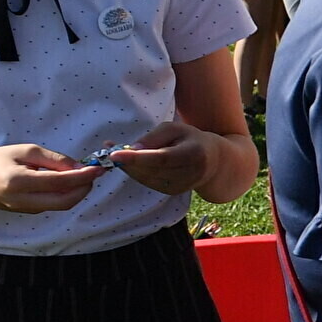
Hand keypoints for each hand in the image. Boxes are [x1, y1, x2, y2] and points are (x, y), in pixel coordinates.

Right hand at [0, 144, 103, 214]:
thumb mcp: (25, 151)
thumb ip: (54, 159)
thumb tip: (81, 167)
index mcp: (19, 182)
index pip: (59, 183)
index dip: (82, 176)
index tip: (98, 167)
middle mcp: (23, 200)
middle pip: (65, 202)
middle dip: (85, 188)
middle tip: (94, 172)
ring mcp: (27, 209)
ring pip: (62, 205)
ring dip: (78, 191)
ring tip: (83, 174)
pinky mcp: (31, 212)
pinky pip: (55, 204)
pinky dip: (67, 194)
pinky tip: (69, 181)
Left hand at [102, 121, 227, 195]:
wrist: (212, 161)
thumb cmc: (190, 139)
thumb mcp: (174, 129)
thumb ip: (152, 138)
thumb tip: (131, 150)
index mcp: (193, 154)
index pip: (161, 158)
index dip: (137, 157)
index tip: (114, 154)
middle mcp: (188, 174)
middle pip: (149, 170)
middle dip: (126, 160)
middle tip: (108, 147)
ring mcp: (180, 187)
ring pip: (145, 177)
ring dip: (128, 166)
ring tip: (118, 152)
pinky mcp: (172, 192)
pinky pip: (147, 181)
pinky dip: (135, 171)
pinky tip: (130, 161)